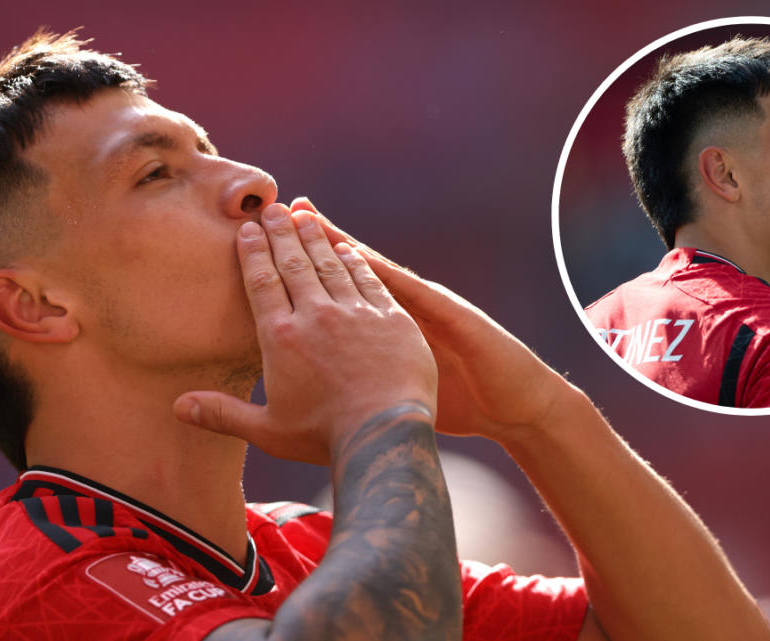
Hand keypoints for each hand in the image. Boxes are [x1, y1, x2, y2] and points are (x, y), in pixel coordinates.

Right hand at [173, 203, 436, 464]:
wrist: (385, 435)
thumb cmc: (324, 436)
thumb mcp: (267, 430)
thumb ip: (222, 414)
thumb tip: (177, 407)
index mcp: (281, 337)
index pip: (262, 283)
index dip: (253, 253)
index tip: (248, 229)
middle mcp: (316, 316)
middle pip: (294, 265)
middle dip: (281, 234)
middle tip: (273, 209)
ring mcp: (356, 313)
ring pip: (331, 265)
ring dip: (316, 238)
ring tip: (304, 216)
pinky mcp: (392, 318)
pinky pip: (369, 280)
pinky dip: (356, 261)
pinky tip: (348, 249)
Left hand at [289, 198, 574, 444]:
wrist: (511, 404)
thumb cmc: (455, 402)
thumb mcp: (399, 388)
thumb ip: (363, 380)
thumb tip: (317, 389)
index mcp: (380, 328)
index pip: (330, 292)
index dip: (294, 268)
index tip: (258, 244)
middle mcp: (398, 310)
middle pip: (342, 270)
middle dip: (305, 241)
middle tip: (270, 211)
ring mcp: (424, 308)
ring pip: (373, 270)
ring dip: (339, 242)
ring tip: (305, 216)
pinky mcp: (450, 316)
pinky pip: (411, 292)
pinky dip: (383, 274)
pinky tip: (359, 256)